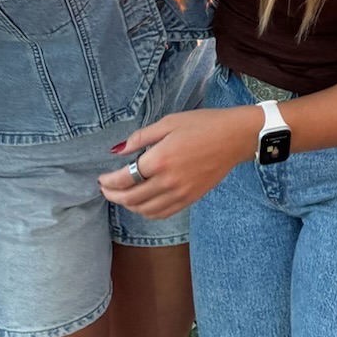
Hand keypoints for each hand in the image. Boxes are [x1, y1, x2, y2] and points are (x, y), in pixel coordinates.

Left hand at [97, 107, 256, 218]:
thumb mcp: (169, 122)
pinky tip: (143, 204)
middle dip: (113, 195)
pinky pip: (162, 213)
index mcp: (159, 159)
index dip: (108, 181)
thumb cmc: (203, 124)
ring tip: (122, 196)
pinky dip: (147, 212)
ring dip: (128, 206)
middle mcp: (167, 181)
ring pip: (145, 210)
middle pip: (131, 198)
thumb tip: (118, 150)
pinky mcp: (190, 199)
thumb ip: (141, 138)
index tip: (101, 178)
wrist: (235, 137)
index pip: (124, 178)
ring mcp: (180, 193)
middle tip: (105, 189)